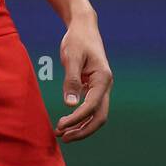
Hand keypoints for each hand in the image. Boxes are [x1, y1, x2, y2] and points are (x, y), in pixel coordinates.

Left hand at [55, 18, 111, 141]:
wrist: (83, 27)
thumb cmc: (77, 40)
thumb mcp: (72, 58)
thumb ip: (71, 81)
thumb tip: (69, 105)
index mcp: (103, 79)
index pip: (92, 106)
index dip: (77, 119)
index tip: (60, 125)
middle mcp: (105, 86)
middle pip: (99, 117)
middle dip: (83, 130)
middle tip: (63, 137)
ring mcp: (100, 87)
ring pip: (96, 115)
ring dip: (81, 126)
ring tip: (62, 134)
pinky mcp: (93, 87)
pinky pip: (90, 108)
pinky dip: (80, 118)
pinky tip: (66, 122)